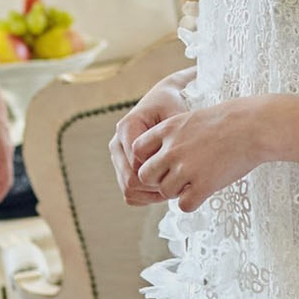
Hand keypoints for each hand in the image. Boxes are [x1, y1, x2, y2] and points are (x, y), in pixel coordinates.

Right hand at [111, 72, 192, 205]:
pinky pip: (130, 194)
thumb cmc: (172, 106)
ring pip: (129, 191)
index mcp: (127, 128)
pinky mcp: (122, 169)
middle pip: (130, 181)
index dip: (159, 174)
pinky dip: (147, 197)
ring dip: (152, 194)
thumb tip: (172, 162)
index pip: (137, 165)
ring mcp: (118, 158)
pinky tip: (165, 187)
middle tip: (179, 184)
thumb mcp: (176, 114)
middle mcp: (117, 144)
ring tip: (174, 186)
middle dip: (156, 187)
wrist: (164, 101)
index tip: (180, 172)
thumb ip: (173, 136)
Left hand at [133, 96, 274, 212]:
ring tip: (196, 182)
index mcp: (168, 129)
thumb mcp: (193, 117)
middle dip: (159, 179)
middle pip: (146, 175)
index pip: (137, 150)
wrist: (255, 126)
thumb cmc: (230, 119)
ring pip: (165, 192)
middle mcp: (172, 149)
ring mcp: (187, 168)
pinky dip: (193, 202)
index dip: (148, 158)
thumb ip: (173, 134)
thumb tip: (162, 154)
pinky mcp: (203, 185)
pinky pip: (184, 205)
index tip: (163, 160)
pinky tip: (205, 191)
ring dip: (178, 191)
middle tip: (177, 177)